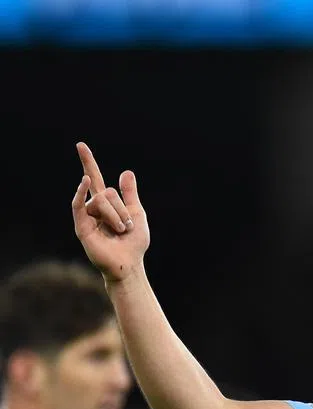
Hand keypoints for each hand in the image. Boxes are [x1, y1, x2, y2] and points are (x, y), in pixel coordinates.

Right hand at [71, 142, 149, 282]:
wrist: (130, 263)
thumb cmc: (134, 242)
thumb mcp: (137, 214)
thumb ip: (130, 194)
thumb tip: (126, 171)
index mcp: (107, 203)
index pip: (96, 178)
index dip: (88, 162)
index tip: (80, 145)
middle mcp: (93, 207)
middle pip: (107, 192)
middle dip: (123, 210)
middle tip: (127, 228)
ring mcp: (86, 216)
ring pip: (101, 200)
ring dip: (117, 216)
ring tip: (120, 232)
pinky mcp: (81, 226)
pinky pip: (79, 204)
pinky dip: (81, 191)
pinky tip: (85, 181)